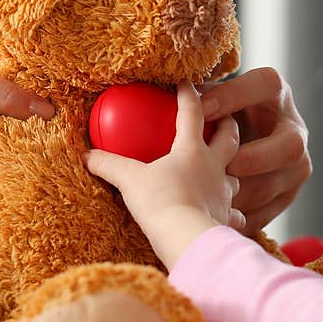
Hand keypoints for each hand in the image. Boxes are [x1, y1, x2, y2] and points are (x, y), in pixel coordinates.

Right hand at [84, 82, 241, 269]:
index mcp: (191, 150)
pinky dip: (234, 211)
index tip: (186, 82)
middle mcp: (214, 166)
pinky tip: (230, 213)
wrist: (187, 239)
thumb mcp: (130, 180)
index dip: (188, 94)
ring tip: (226, 169)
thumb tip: (85, 155)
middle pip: (229, 136)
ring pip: (237, 173)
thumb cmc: (161, 203)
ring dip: (234, 167)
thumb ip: (108, 165)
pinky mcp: (227, 217)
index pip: (192, 112)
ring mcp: (224, 192)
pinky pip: (237, 212)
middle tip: (225, 117)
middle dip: (228, 122)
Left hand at [199, 67, 310, 235]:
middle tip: (225, 166)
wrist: (241, 140)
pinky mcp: (288, 194)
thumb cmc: (218, 113)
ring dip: (242, 195)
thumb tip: (168, 94)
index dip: (234, 96)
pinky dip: (239, 217)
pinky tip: (215, 217)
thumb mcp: (213, 97)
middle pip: (291, 145)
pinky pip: (269, 212)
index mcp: (273, 92)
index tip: (201, 109)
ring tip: (211, 199)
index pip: (266, 84)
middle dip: (256, 158)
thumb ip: (198, 96)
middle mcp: (293, 127)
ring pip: (278, 184)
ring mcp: (296, 165)